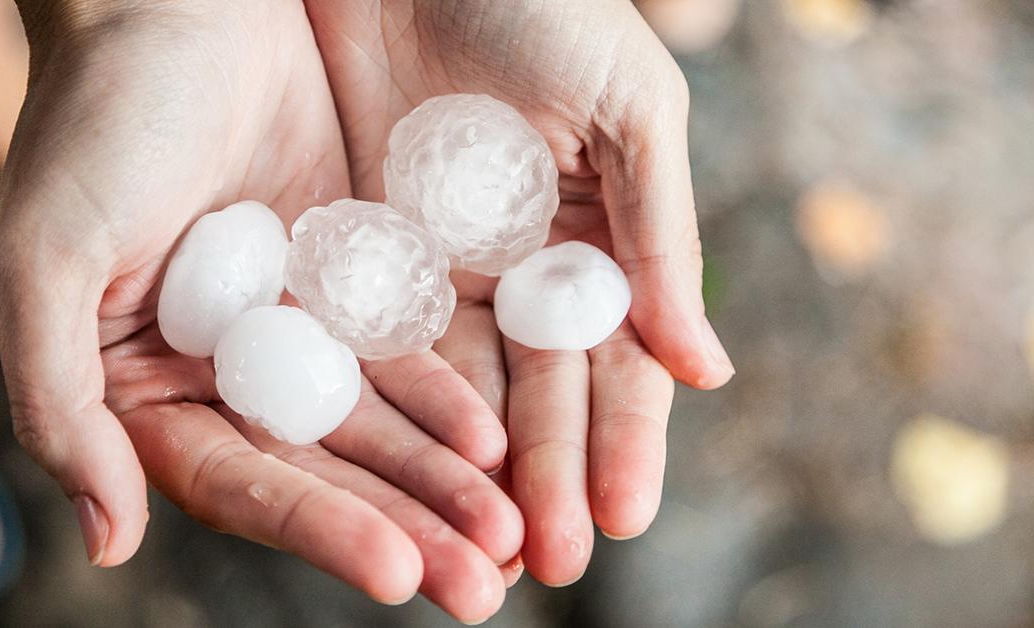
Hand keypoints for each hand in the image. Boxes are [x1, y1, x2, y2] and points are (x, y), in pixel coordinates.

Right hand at [0, 1, 519, 619]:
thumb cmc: (94, 118)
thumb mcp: (46, 258)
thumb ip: (61, 406)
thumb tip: (105, 540)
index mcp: (140, 383)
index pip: (235, 481)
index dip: (317, 529)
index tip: (397, 571)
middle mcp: (219, 368)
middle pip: (320, 470)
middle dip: (400, 526)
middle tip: (479, 587)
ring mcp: (290, 323)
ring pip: (374, 422)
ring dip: (440, 480)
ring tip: (508, 534)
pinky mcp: (347, 273)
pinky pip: (405, 348)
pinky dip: (449, 394)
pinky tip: (496, 438)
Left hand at [307, 0, 734, 584]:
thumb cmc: (539, 5)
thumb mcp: (626, 111)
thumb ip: (658, 235)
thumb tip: (705, 369)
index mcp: (597, 241)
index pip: (616, 361)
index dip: (622, 438)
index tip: (621, 515)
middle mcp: (521, 270)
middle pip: (539, 395)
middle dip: (548, 478)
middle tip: (546, 565)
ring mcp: (442, 270)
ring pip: (464, 391)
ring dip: (476, 476)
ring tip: (481, 554)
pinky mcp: (366, 255)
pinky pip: (381, 345)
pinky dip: (398, 415)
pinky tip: (407, 480)